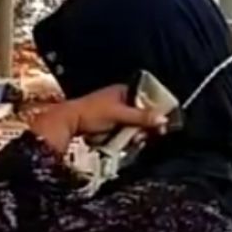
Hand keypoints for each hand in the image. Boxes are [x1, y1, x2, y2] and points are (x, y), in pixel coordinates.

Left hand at [31, 85, 166, 152]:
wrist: (67, 123)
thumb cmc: (91, 112)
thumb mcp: (119, 114)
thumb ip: (141, 117)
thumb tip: (164, 119)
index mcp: (123, 91)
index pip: (148, 98)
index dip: (156, 109)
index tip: (163, 122)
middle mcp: (121, 100)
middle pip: (142, 113)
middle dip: (145, 125)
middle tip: (146, 134)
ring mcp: (115, 113)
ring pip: (134, 124)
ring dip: (136, 133)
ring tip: (134, 138)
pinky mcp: (109, 125)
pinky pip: (124, 131)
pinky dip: (127, 136)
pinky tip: (127, 141)